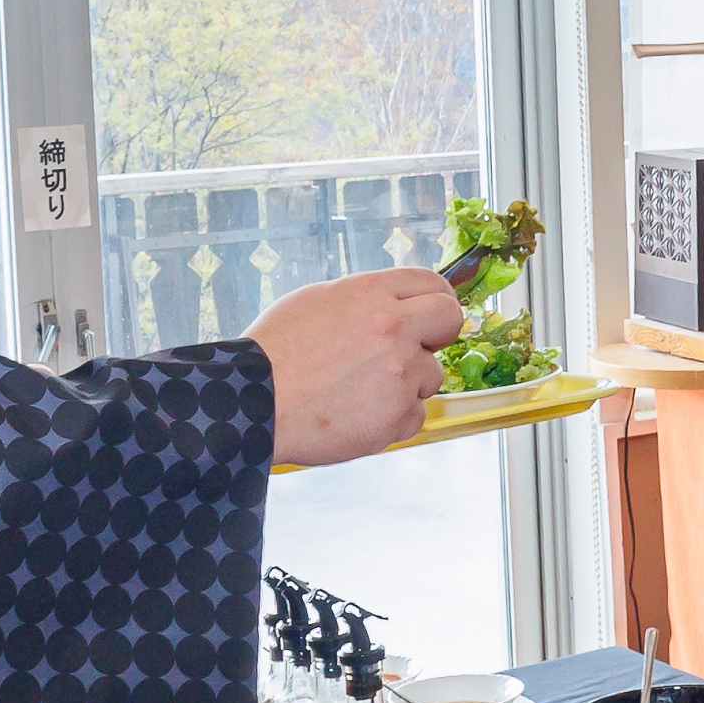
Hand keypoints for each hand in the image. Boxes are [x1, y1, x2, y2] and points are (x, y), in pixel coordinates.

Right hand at [250, 267, 469, 465]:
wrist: (253, 402)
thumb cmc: (275, 353)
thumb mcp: (316, 301)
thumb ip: (364, 301)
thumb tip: (393, 305)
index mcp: (372, 294)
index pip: (433, 284)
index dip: (436, 299)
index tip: (434, 315)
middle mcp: (393, 328)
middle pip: (450, 319)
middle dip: (437, 334)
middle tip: (415, 349)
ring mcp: (400, 373)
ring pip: (431, 375)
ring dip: (408, 383)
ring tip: (361, 390)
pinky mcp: (398, 415)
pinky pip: (415, 414)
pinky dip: (394, 418)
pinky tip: (359, 414)